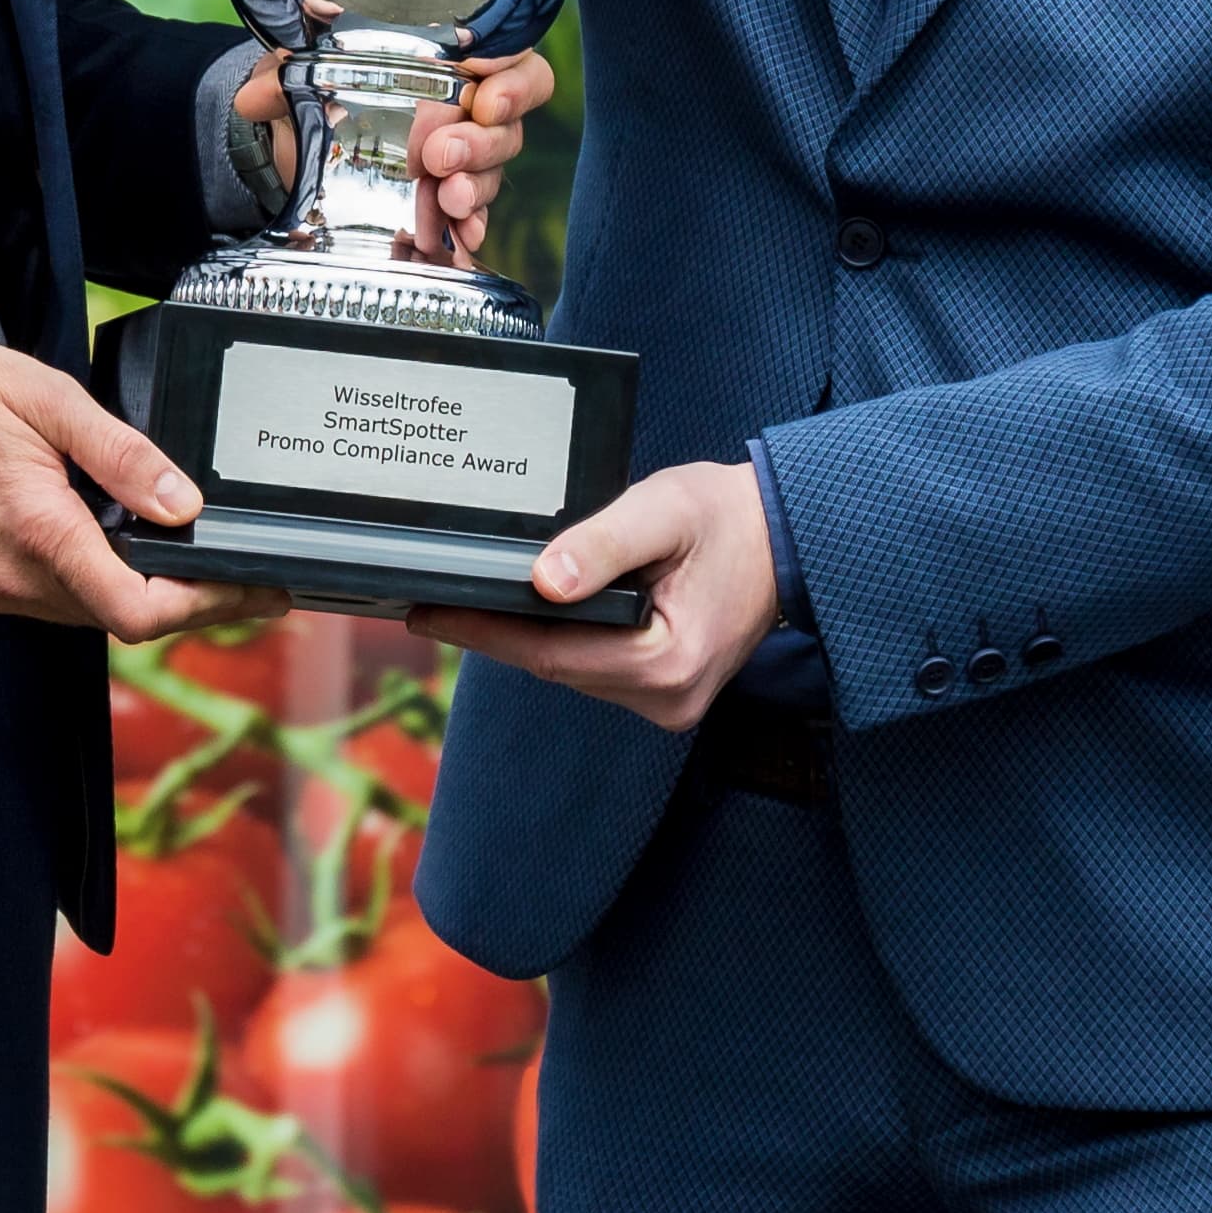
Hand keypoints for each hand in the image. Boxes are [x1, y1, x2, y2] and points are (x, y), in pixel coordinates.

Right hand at [0, 324, 272, 639]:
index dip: (206, 607)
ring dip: (129, 592)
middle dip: (183, 601)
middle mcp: (5, 579)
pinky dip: (78, 582)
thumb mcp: (48, 399)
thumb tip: (182, 502)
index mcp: (36, 531)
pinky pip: (37, 602)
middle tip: (236, 574)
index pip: (138, 612)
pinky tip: (95, 545)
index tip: (254, 591)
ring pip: (78, 613)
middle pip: (117, 619)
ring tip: (177, 556)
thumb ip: (122, 455)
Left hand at [235, 45, 557, 259]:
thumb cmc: (312, 96)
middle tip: (439, 156)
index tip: (484, 86)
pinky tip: (463, 234)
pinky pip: (476, 209)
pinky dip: (472, 223)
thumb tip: (256, 96)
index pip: (509, 53)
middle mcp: (462, 104)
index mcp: (443, 57)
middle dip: (481, 141)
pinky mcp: (446, 197)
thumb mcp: (295, 78)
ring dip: (475, 186)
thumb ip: (280, 78)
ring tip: (447, 199)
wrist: (293, 148)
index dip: (511, 72)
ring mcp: (460, 153)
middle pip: (507, 121)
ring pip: (494, 168)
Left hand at [416, 456, 774, 726]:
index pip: (552, 654)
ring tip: (465, 600)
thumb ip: (604, 544)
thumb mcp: (664, 510)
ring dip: (524, 637)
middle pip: (556, 666)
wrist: (784, 535)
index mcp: (670, 663)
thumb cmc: (727, 517)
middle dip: (493, 632)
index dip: (484, 631)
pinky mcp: (664, 691)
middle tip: (429, 597)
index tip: (427, 611)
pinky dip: (559, 640)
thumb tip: (542, 580)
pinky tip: (526, 612)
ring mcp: (668, 702)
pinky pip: (594, 667)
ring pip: (572, 669)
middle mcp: (669, 699)